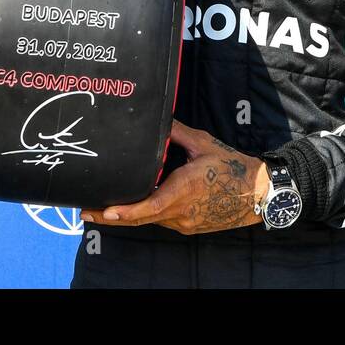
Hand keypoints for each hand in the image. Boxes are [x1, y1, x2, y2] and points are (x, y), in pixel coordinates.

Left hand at [79, 120, 271, 234]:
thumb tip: (159, 118)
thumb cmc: (232, 167)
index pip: (149, 206)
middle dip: (111, 217)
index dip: (125, 211)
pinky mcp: (188, 226)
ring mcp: (184, 222)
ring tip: (102, 210)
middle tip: (86, 212)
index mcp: (184, 189)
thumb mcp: (204, 144)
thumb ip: (177, 132)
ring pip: (149, 222)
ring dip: (126, 218)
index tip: (105, 211)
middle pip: (140, 220)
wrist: (257, 193)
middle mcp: (181, 211)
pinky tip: (132, 209)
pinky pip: (161, 221)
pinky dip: (144, 217)